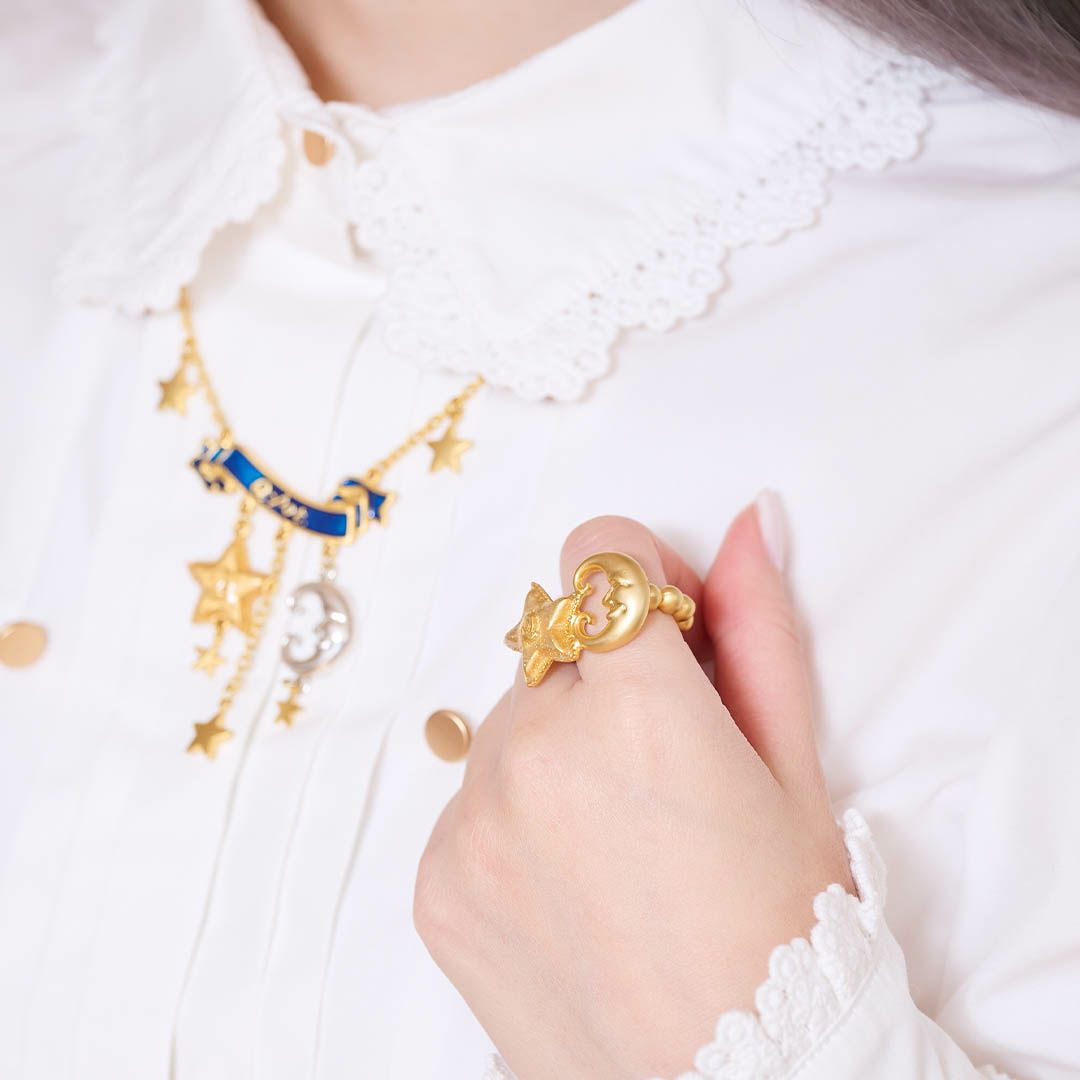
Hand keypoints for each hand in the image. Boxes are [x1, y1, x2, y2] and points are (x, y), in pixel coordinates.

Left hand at [415, 499, 853, 1078]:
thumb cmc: (785, 931)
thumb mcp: (794, 771)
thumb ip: (759, 629)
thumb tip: (746, 522)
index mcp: (639, 706)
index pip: (599, 554)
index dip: (641, 581)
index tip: (666, 631)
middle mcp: (538, 748)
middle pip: (554, 643)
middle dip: (604, 677)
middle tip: (660, 770)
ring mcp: (474, 817)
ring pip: (510, 721)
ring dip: (556, 749)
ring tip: (618, 842)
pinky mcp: (435, 879)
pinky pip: (470, 800)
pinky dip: (514, 818)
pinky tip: (571, 886)